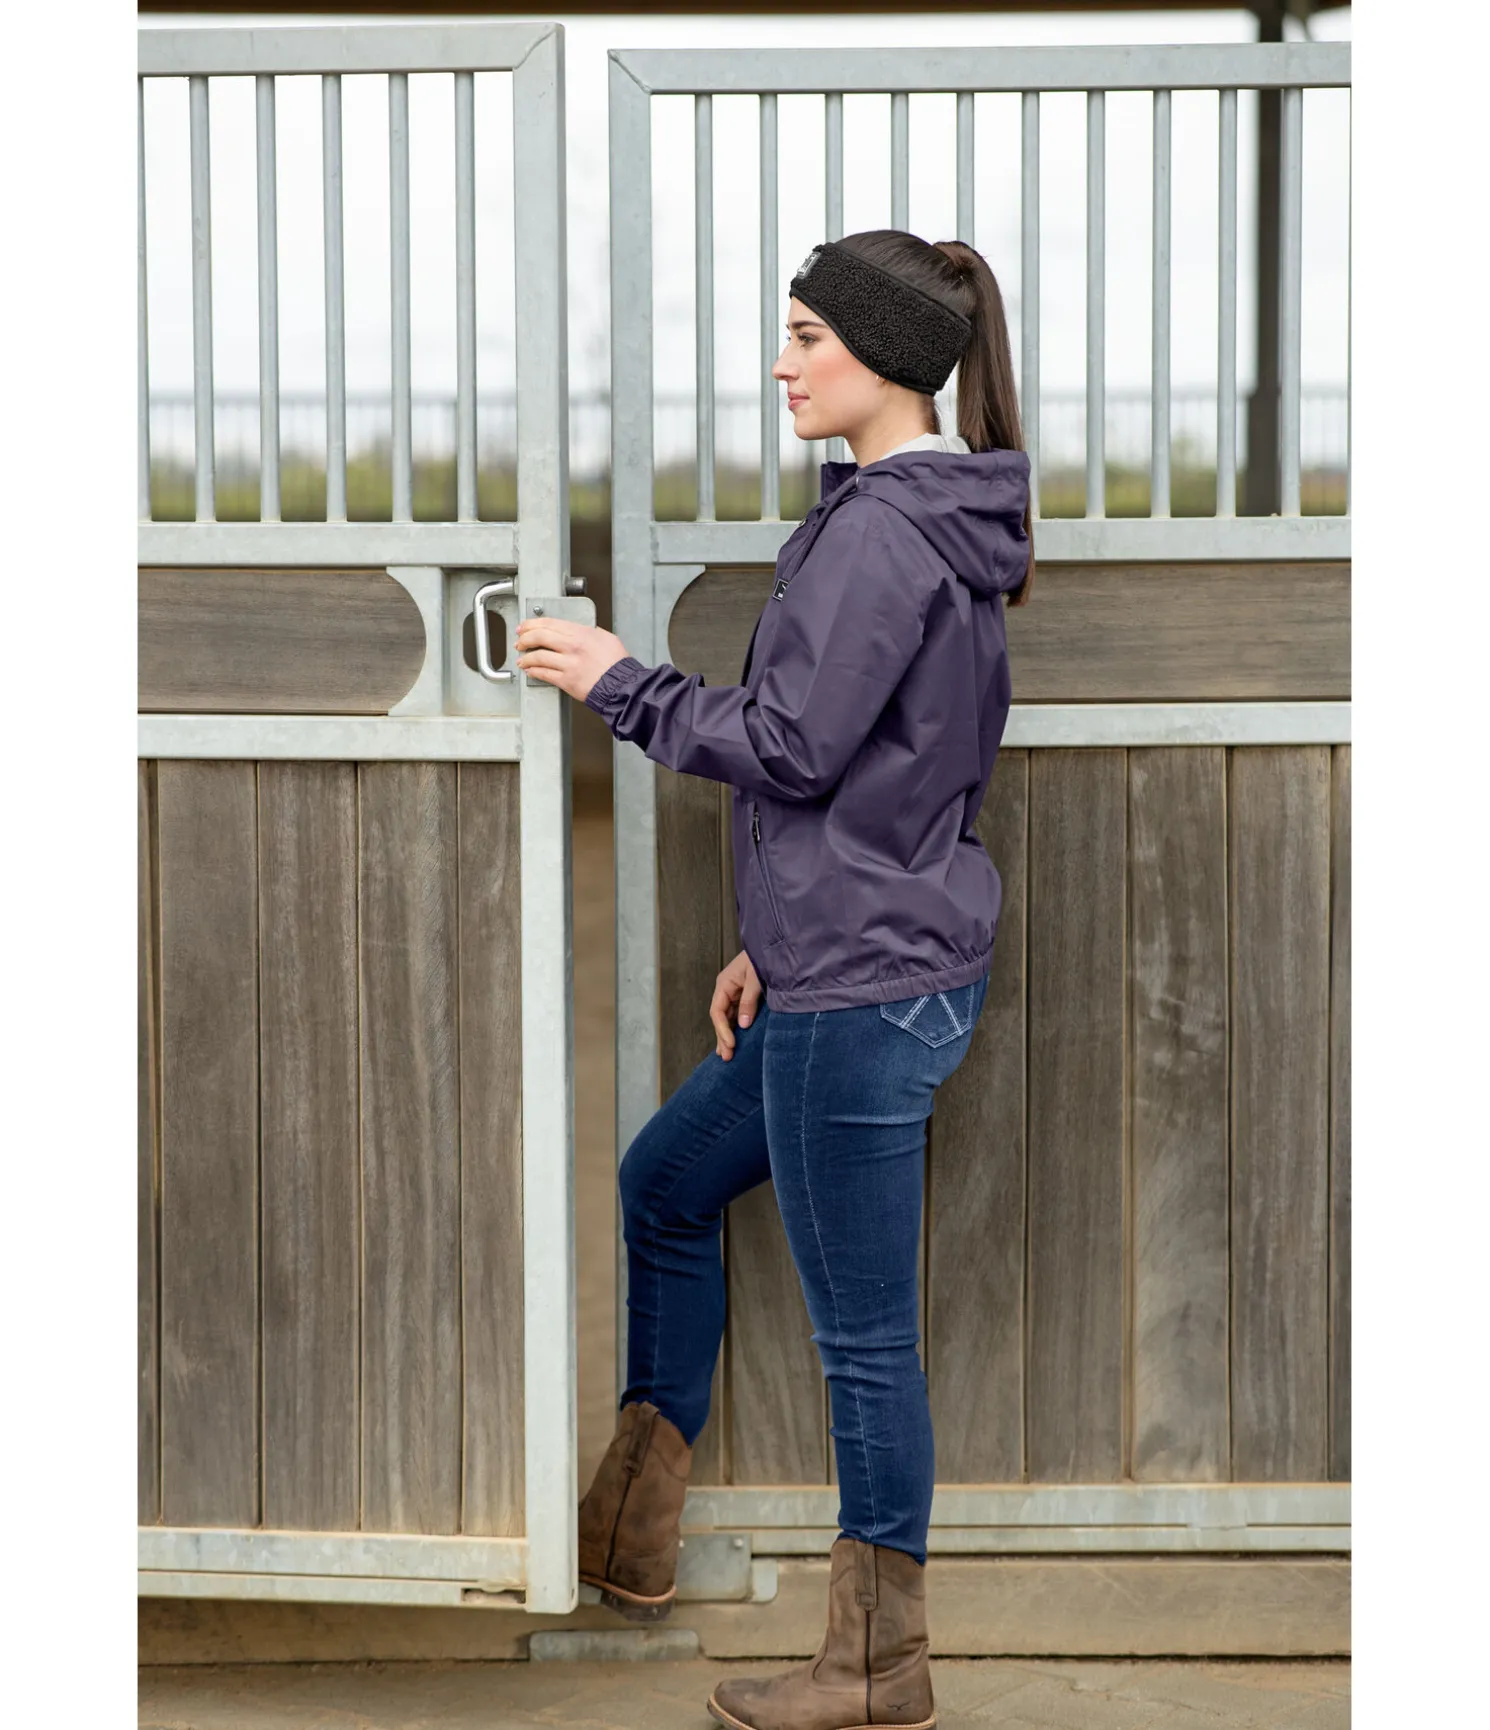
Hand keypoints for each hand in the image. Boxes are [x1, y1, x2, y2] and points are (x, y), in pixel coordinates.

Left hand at [513, 615, 631, 701]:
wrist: (622, 686)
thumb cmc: (617, 665)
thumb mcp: (606, 638)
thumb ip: (589, 632)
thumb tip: (577, 631)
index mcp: (582, 633)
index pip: (550, 623)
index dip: (532, 624)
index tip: (525, 626)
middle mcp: (573, 646)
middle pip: (539, 637)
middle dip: (525, 638)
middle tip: (520, 641)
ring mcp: (568, 664)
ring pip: (538, 656)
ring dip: (526, 657)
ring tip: (522, 659)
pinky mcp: (566, 681)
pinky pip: (544, 674)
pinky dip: (533, 672)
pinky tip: (530, 671)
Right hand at [710, 949, 762, 1060]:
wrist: (776, 946)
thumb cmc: (763, 958)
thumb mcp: (756, 979)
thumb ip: (749, 1001)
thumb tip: (743, 1024)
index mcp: (724, 983)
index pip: (717, 1011)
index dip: (722, 1029)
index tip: (731, 1044)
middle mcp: (727, 990)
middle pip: (720, 1018)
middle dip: (723, 1037)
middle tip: (727, 1057)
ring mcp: (735, 993)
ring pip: (728, 1018)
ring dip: (728, 1035)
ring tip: (727, 1055)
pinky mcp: (745, 996)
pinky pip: (737, 1015)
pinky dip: (736, 1028)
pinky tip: (736, 1040)